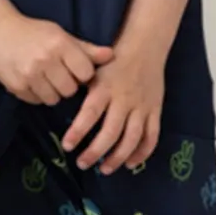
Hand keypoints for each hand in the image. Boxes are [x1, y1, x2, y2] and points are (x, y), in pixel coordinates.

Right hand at [0, 11, 112, 105]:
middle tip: (59, 75)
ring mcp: (29, 75)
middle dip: (68, 85)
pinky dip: (37, 95)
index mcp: (60, 44)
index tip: (75, 69)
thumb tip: (111, 56)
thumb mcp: (60, 35)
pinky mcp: (16, 86)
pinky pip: (37, 101)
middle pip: (71, 90)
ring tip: (46, 79)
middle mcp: (45, 60)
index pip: (86, 73)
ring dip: (53, 92)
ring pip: (54, 99)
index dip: (83, 74)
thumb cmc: (33, 32)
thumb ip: (85, 49)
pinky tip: (33, 81)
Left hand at [61, 41, 165, 172]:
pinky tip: (130, 163)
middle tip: (82, 164)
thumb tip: (60, 101)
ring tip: (104, 169)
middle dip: (95, 151)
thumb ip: (80, 87)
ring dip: (118, 157)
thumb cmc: (113, 60)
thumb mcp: (93, 69)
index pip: (90, 113)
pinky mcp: (155, 110)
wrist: (146, 45)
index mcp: (105, 88)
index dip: (78, 131)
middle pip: (111, 132)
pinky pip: (151, 135)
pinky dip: (142, 152)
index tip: (67, 146)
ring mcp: (142, 106)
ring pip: (132, 138)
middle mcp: (124, 99)